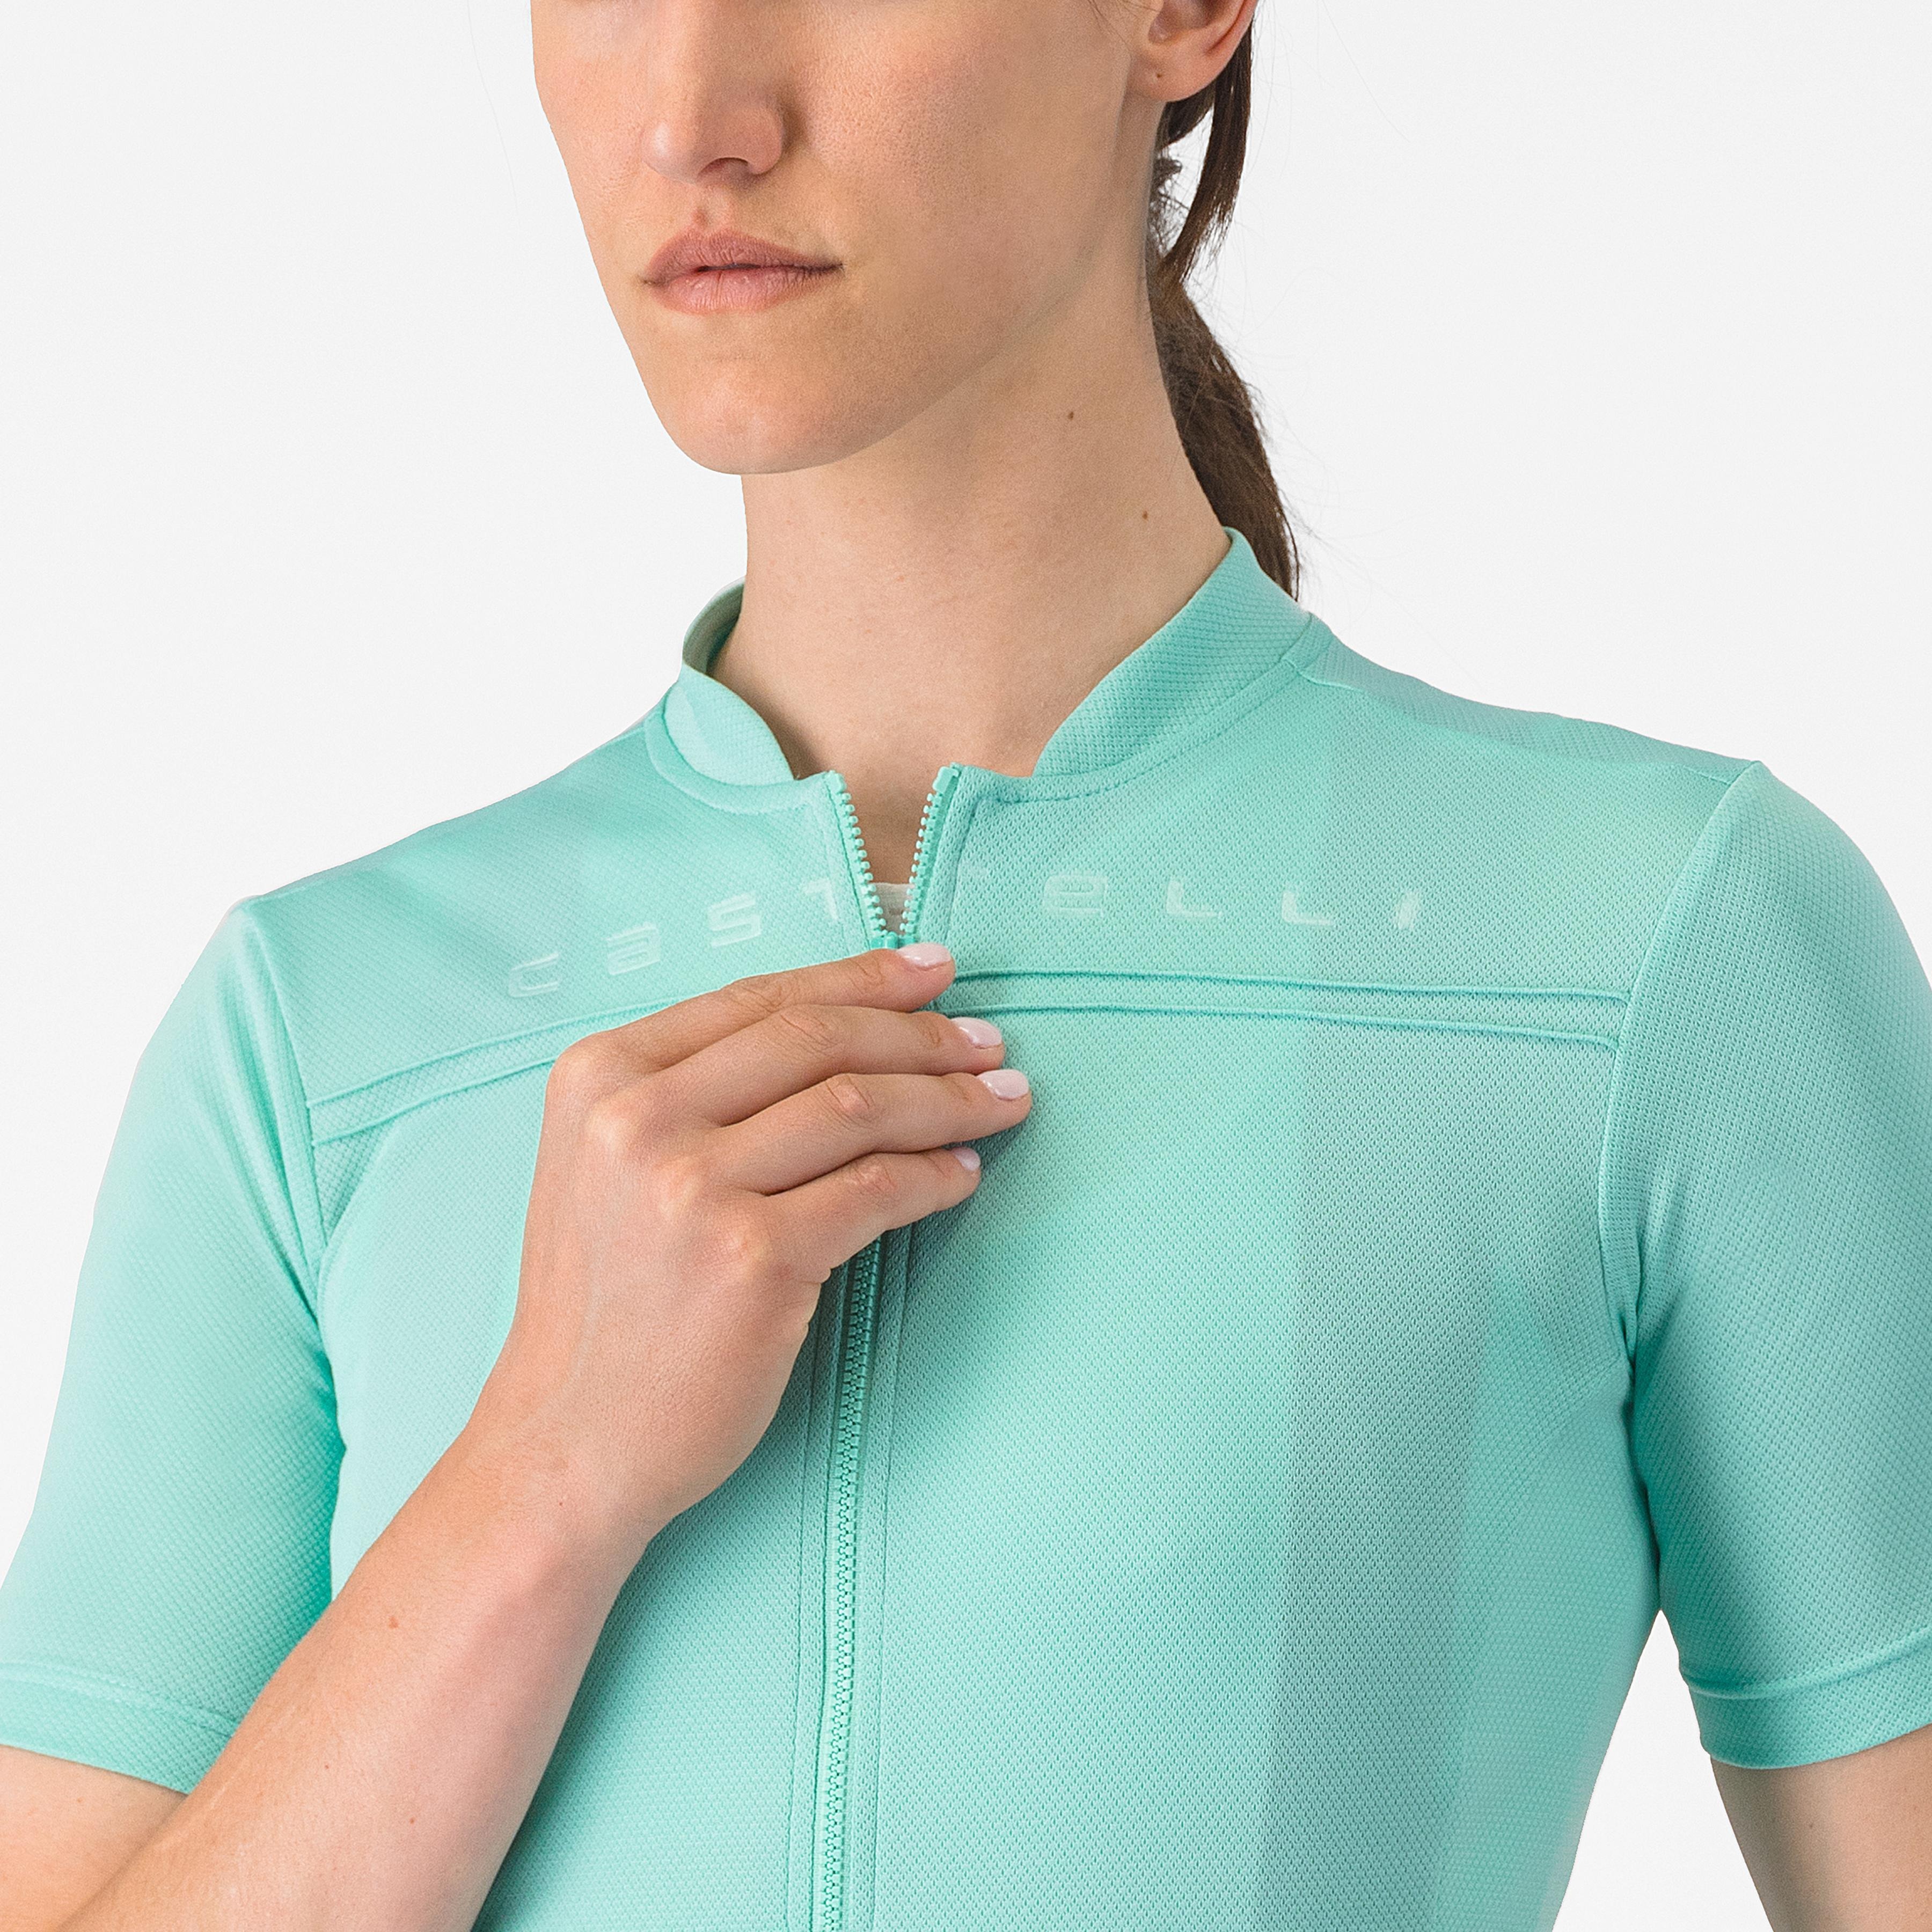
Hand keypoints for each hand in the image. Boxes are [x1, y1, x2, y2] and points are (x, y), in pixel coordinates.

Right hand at [467, 942, 1027, 1562]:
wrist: (569, 1441)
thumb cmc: (607, 1305)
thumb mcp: (610, 1166)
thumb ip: (693, 1092)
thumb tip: (840, 1027)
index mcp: (599, 1075)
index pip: (759, 998)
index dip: (862, 975)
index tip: (936, 970)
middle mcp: (637, 1119)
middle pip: (817, 1039)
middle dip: (920, 1032)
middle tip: (990, 1043)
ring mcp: (691, 1188)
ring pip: (857, 1106)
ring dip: (947, 1098)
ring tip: (1001, 1100)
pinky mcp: (750, 1259)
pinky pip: (876, 1190)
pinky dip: (936, 1176)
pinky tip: (964, 1176)